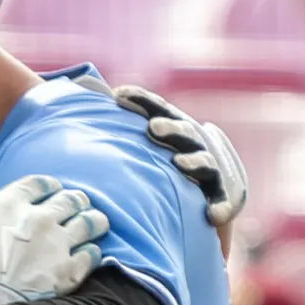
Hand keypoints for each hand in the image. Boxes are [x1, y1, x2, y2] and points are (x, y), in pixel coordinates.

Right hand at [0, 174, 107, 304]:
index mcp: (8, 203)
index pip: (41, 184)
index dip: (49, 187)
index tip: (51, 192)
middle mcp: (38, 218)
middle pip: (71, 200)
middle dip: (76, 202)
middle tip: (76, 209)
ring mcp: (57, 245)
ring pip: (90, 223)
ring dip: (93, 222)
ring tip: (94, 226)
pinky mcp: (68, 273)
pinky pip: (93, 255)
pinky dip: (93, 253)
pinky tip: (88, 257)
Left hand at [108, 85, 248, 228]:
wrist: (200, 194)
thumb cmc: (157, 162)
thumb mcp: (139, 141)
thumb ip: (115, 123)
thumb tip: (81, 88)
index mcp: (173, 126)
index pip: (157, 109)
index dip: (141, 100)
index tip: (117, 95)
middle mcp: (193, 143)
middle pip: (183, 131)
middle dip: (169, 128)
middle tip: (152, 128)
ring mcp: (209, 168)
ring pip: (204, 162)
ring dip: (193, 161)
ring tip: (179, 163)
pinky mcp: (221, 195)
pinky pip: (223, 202)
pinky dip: (220, 206)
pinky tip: (213, 215)